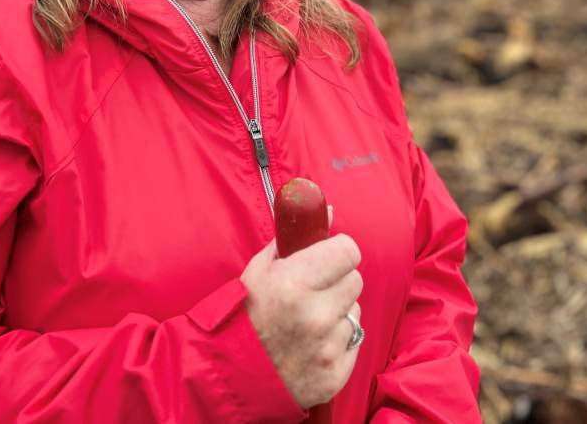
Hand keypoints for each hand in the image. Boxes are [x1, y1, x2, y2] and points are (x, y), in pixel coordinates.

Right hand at [239, 231, 362, 408]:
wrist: (231, 375)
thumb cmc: (245, 314)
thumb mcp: (261, 268)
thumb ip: (296, 237)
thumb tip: (328, 210)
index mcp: (294, 283)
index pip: (349, 251)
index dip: (338, 251)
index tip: (328, 256)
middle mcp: (315, 315)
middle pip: (355, 280)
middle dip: (337, 282)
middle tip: (313, 290)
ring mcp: (327, 348)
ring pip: (354, 312)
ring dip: (337, 313)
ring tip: (307, 323)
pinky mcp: (335, 375)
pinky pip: (353, 342)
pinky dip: (337, 342)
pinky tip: (312, 345)